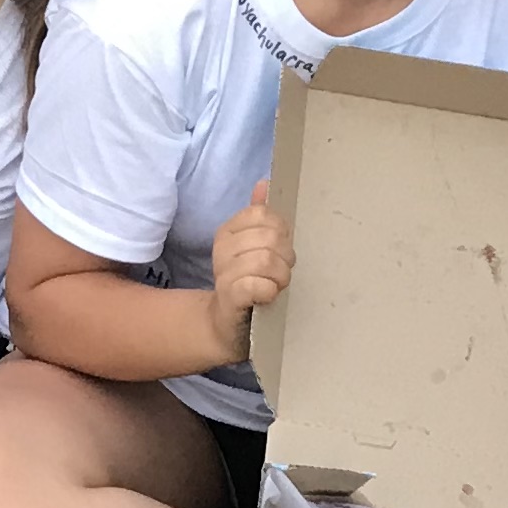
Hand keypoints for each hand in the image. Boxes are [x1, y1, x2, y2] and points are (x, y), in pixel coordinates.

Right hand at [207, 179, 293, 358]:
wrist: (227, 324)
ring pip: (266, 261)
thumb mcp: (253, 246)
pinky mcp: (230, 299)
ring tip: (275, 286)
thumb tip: (265, 183)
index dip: (281, 233)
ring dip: (280, 277)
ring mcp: (224, 274)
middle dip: (285, 258)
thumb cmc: (247, 282)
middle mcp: (222, 249)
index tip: (279, 251)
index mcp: (228, 231)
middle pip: (270, 238)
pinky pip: (255, 285)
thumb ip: (258, 216)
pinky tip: (267, 296)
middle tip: (280, 273)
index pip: (264, 215)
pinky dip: (268, 290)